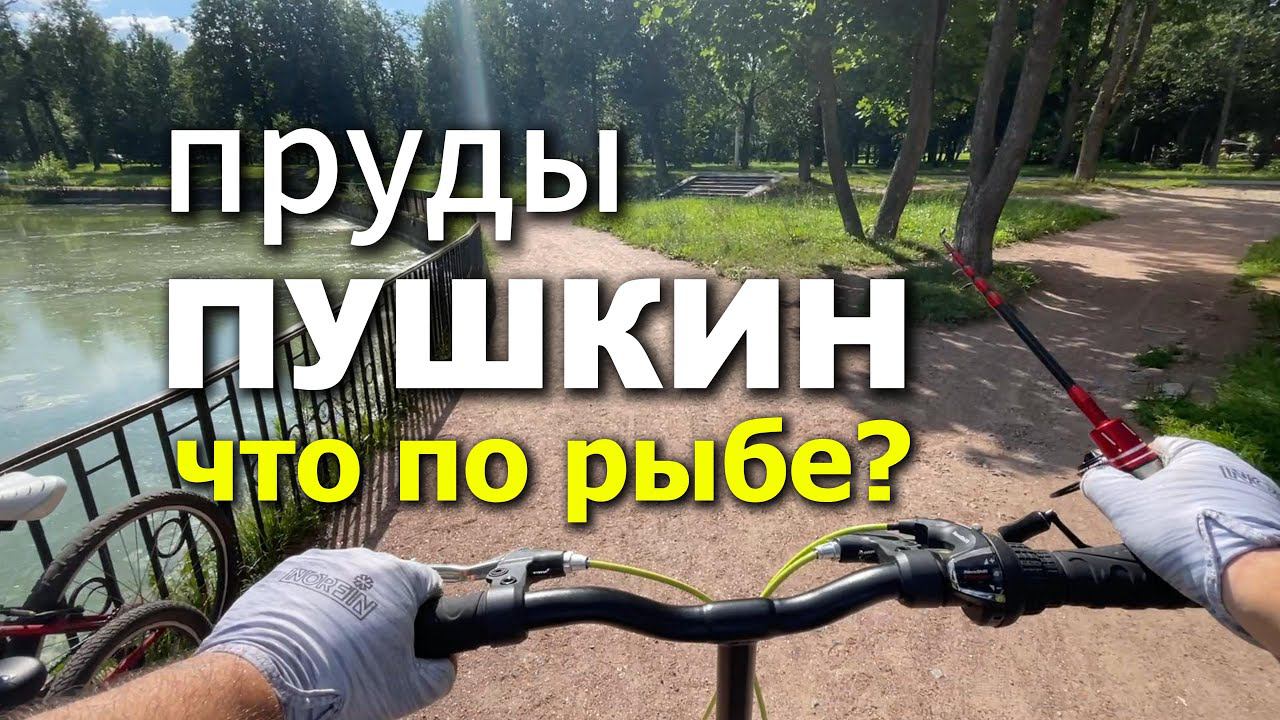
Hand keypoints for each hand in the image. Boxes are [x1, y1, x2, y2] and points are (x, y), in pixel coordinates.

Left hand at [199, 548, 454, 719]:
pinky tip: (304, 638)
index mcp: (398, 577)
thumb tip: (443, 664)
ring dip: (346, 607)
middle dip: (383, 610)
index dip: (425, 614)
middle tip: (367, 650)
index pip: (428, 585)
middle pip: (385, 582)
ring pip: (346, 583)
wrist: (270, 679)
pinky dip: (311, 607)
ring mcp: (319, 562)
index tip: (409, 639)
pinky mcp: (284, 572)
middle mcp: (360, 558)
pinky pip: (310, 587)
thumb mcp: (408, 690)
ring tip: (331, 647)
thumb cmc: (343, 681)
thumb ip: (441, 673)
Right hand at [1083, 437, 1279, 642]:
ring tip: (1178, 550)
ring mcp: (1255, 497)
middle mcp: (1232, 467)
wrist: (1249, 576)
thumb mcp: (1125, 504)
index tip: (1125, 496)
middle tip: (1148, 528)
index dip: (1132, 470)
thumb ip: (1101, 484)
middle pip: (1179, 479)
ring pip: (1202, 505)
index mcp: (1199, 452)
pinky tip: (1204, 558)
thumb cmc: (1182, 531)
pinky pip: (1227, 526)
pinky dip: (1212, 539)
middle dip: (1159, 502)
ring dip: (1186, 522)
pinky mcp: (1267, 525)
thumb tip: (1094, 477)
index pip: (1154, 448)